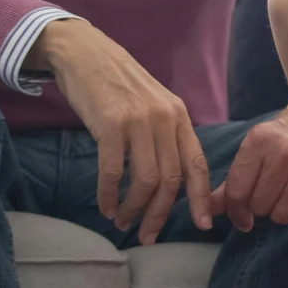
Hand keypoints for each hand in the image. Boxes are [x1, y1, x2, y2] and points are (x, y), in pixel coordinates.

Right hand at [34, 18, 214, 243]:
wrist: (85, 52)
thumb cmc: (117, 83)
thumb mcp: (153, 104)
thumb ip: (165, 134)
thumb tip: (171, 178)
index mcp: (179, 116)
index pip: (198, 164)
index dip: (201, 198)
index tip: (202, 225)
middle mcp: (164, 119)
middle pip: (171, 180)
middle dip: (159, 215)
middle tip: (147, 235)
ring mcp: (138, 121)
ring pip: (146, 180)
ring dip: (134, 209)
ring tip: (123, 222)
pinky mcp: (110, 124)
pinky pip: (114, 171)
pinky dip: (109, 195)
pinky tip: (105, 206)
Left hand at [213, 103, 287, 230]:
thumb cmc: (285, 139)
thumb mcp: (256, 149)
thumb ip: (232, 181)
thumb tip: (209, 210)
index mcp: (259, 141)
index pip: (237, 192)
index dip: (236, 212)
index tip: (242, 218)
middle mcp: (285, 153)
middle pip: (259, 207)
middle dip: (263, 205)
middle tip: (274, 190)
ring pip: (282, 215)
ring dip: (284, 210)